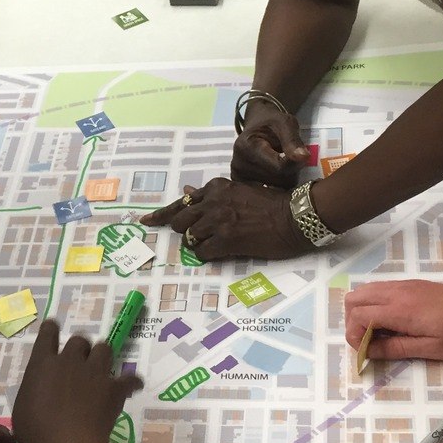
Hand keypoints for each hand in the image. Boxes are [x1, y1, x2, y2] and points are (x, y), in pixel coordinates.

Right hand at [12, 321, 139, 442]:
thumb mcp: (23, 407)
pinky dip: (131, 382)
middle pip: (79, 340)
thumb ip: (34, 391)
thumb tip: (40, 391)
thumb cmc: (35, 432)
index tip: (53, 327)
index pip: (47, 334)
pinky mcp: (114, 388)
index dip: (51, 329)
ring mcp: (94, 372)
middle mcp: (69, 361)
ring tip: (101, 370)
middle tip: (79, 363)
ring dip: (102, 356)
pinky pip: (129, 378)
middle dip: (81, 349)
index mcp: (42, 363)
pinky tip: (132, 386)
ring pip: (104, 348)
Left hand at [143, 177, 306, 260]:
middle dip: (184, 230)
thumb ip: (212, 193)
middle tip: (197, 237)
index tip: (147, 220)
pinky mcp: (226, 240)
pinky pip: (202, 252)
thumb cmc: (272, 203)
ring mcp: (218, 221)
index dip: (162, 214)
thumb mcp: (239, 191)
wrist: (296, 217)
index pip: (181, 201)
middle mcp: (213, 201)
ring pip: (189, 237)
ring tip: (217, 243)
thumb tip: (187, 190)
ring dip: (198, 243)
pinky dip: (207, 255)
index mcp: (216, 187)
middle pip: (180, 220)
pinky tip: (221, 252)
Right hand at [232, 106, 308, 187]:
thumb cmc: (271, 122)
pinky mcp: (241, 185)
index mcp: (246, 147)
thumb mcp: (285, 123)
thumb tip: (303, 157)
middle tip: (290, 157)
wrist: (257, 125)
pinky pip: (267, 193)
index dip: (295, 163)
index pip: (279, 168)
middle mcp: (238, 165)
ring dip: (285, 179)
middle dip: (291, 172)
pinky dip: (276, 185)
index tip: (301, 153)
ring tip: (281, 163)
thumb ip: (293, 140)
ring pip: (274, 189)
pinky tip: (275, 172)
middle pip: (277, 181)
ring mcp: (238, 178)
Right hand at [344, 279, 442, 362]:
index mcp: (400, 310)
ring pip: (363, 291)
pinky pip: (378, 289)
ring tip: (378, 332)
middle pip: (354, 299)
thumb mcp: (432, 349)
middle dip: (353, 322)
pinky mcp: (408, 285)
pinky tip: (390, 322)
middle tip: (369, 341)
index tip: (366, 351)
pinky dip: (373, 305)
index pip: (359, 315)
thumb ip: (397, 348)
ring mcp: (401, 286)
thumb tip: (369, 351)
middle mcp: (396, 293)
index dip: (354, 335)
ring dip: (362, 312)